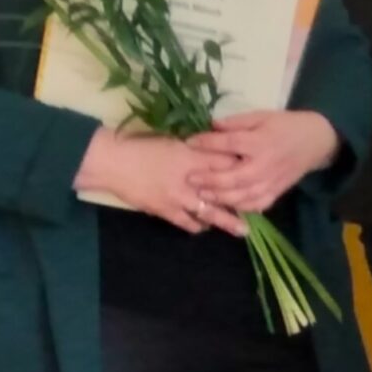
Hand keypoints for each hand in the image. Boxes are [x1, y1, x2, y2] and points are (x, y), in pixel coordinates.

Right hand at [75, 128, 244, 235]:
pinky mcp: (166, 210)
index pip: (226, 163)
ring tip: (243, 229)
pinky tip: (206, 227)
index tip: (260, 174)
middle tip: (259, 207)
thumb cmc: (141, 147)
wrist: (111, 161)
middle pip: (224, 192)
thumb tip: (218, 152)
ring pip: (211, 213)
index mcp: (192, 155)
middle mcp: (190, 178)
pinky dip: (200, 225)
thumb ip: (196, 150)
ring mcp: (179, 197)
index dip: (244, 170)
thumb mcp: (173, 142)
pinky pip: (189, 223)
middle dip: (243, 200)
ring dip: (227, 221)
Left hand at [187, 109, 340, 216]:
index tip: (189, 142)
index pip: (229, 143)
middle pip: (233, 177)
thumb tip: (211, 126)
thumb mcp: (261, 116)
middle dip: (209, 179)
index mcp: (260, 142)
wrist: (316, 141)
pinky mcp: (277, 191)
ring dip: (221, 197)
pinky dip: (241, 208)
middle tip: (190, 178)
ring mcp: (272, 181)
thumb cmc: (285, 125)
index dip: (207, 143)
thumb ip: (236, 122)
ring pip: (243, 195)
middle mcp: (265, 164)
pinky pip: (258, 204)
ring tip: (202, 196)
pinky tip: (227, 206)